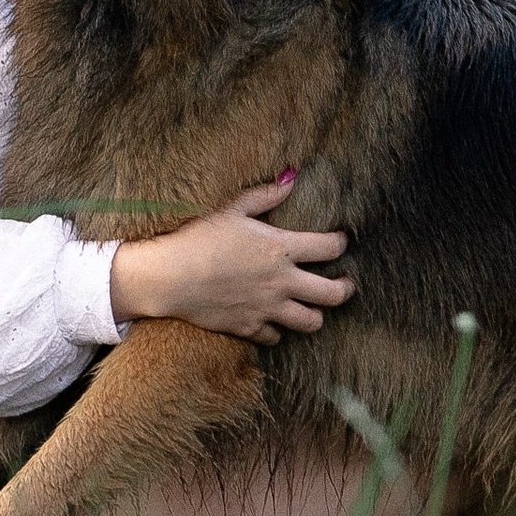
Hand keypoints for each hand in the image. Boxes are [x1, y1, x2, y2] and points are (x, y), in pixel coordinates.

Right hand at [108, 176, 352, 343]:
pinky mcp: (249, 327)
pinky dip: (277, 330)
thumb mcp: (232, 208)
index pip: (329, 248)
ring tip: (314, 306)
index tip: (341, 241)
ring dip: (316, 314)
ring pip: (311, 322)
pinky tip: (273, 321)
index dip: (341, 243)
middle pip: (332, 294)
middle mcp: (281, 282)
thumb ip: (265, 195)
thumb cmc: (199, 237)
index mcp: (280, 248)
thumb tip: (292, 177)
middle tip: (345, 283)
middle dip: (345, 288)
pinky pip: (275, 337)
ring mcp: (267, 308)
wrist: (170, 276)